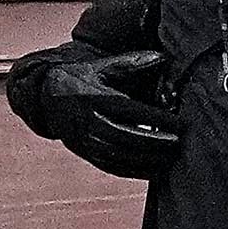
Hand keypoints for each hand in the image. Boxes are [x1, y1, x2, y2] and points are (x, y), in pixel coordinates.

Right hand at [12, 46, 181, 178]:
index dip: (157, 118)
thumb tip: (163, 57)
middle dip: (157, 142)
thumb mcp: (103, 66)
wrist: (46, 97)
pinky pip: (114, 167)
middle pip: (126, 137)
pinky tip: (156, 169)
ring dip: (149, 159)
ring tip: (173, 157)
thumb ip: (132, 63)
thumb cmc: (82, 78)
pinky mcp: (87, 154)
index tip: (181, 122)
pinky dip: (137, 171)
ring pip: (121, 155)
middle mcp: (87, 121)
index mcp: (93, 98)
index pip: (130, 110)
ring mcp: (85, 141)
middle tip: (181, 142)